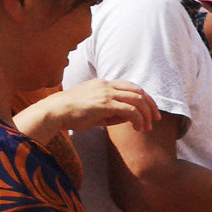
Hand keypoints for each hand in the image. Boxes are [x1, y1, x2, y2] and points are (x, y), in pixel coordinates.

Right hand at [21, 79, 162, 148]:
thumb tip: (130, 118)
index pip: (131, 86)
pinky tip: (137, 128)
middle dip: (151, 106)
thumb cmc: (71, 113)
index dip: (144, 97)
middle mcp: (106, 85)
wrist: (55, 111)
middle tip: (156, 119)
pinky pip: (130, 110)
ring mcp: (106, 93)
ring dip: (146, 115)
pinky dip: (138, 119)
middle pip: (138, 91)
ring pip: (137, 100)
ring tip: (147, 128)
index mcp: (103, 83)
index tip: (150, 111)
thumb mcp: (94, 109)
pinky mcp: (105, 104)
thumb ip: (112, 111)